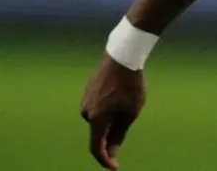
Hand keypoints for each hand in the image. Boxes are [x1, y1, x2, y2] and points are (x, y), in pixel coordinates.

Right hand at [80, 53, 146, 169]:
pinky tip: (121, 94)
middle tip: (130, 117)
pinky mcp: (87, 92)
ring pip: (99, 119)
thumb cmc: (130, 85)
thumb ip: (120, 134)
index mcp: (96, 118)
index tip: (114, 167)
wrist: (122, 56)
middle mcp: (85, 111)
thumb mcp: (131, 112)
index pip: (96, 147)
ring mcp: (84, 101)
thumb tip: (112, 152)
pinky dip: (109, 108)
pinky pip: (98, 107)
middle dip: (112, 134)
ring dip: (112, 118)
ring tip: (128, 100)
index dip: (105, 160)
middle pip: (99, 132)